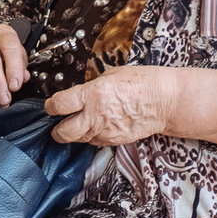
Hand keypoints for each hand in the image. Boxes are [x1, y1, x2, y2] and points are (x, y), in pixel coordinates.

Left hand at [46, 66, 175, 146]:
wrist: (166, 100)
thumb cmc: (143, 83)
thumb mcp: (111, 75)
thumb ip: (92, 87)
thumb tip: (80, 94)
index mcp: (92, 94)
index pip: (59, 105)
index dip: (50, 106)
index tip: (50, 106)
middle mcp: (96, 115)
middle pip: (63, 132)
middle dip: (56, 130)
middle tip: (57, 125)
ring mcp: (105, 131)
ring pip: (79, 140)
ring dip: (76, 134)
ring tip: (79, 125)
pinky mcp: (115, 140)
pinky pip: (95, 142)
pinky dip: (93, 137)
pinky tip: (98, 127)